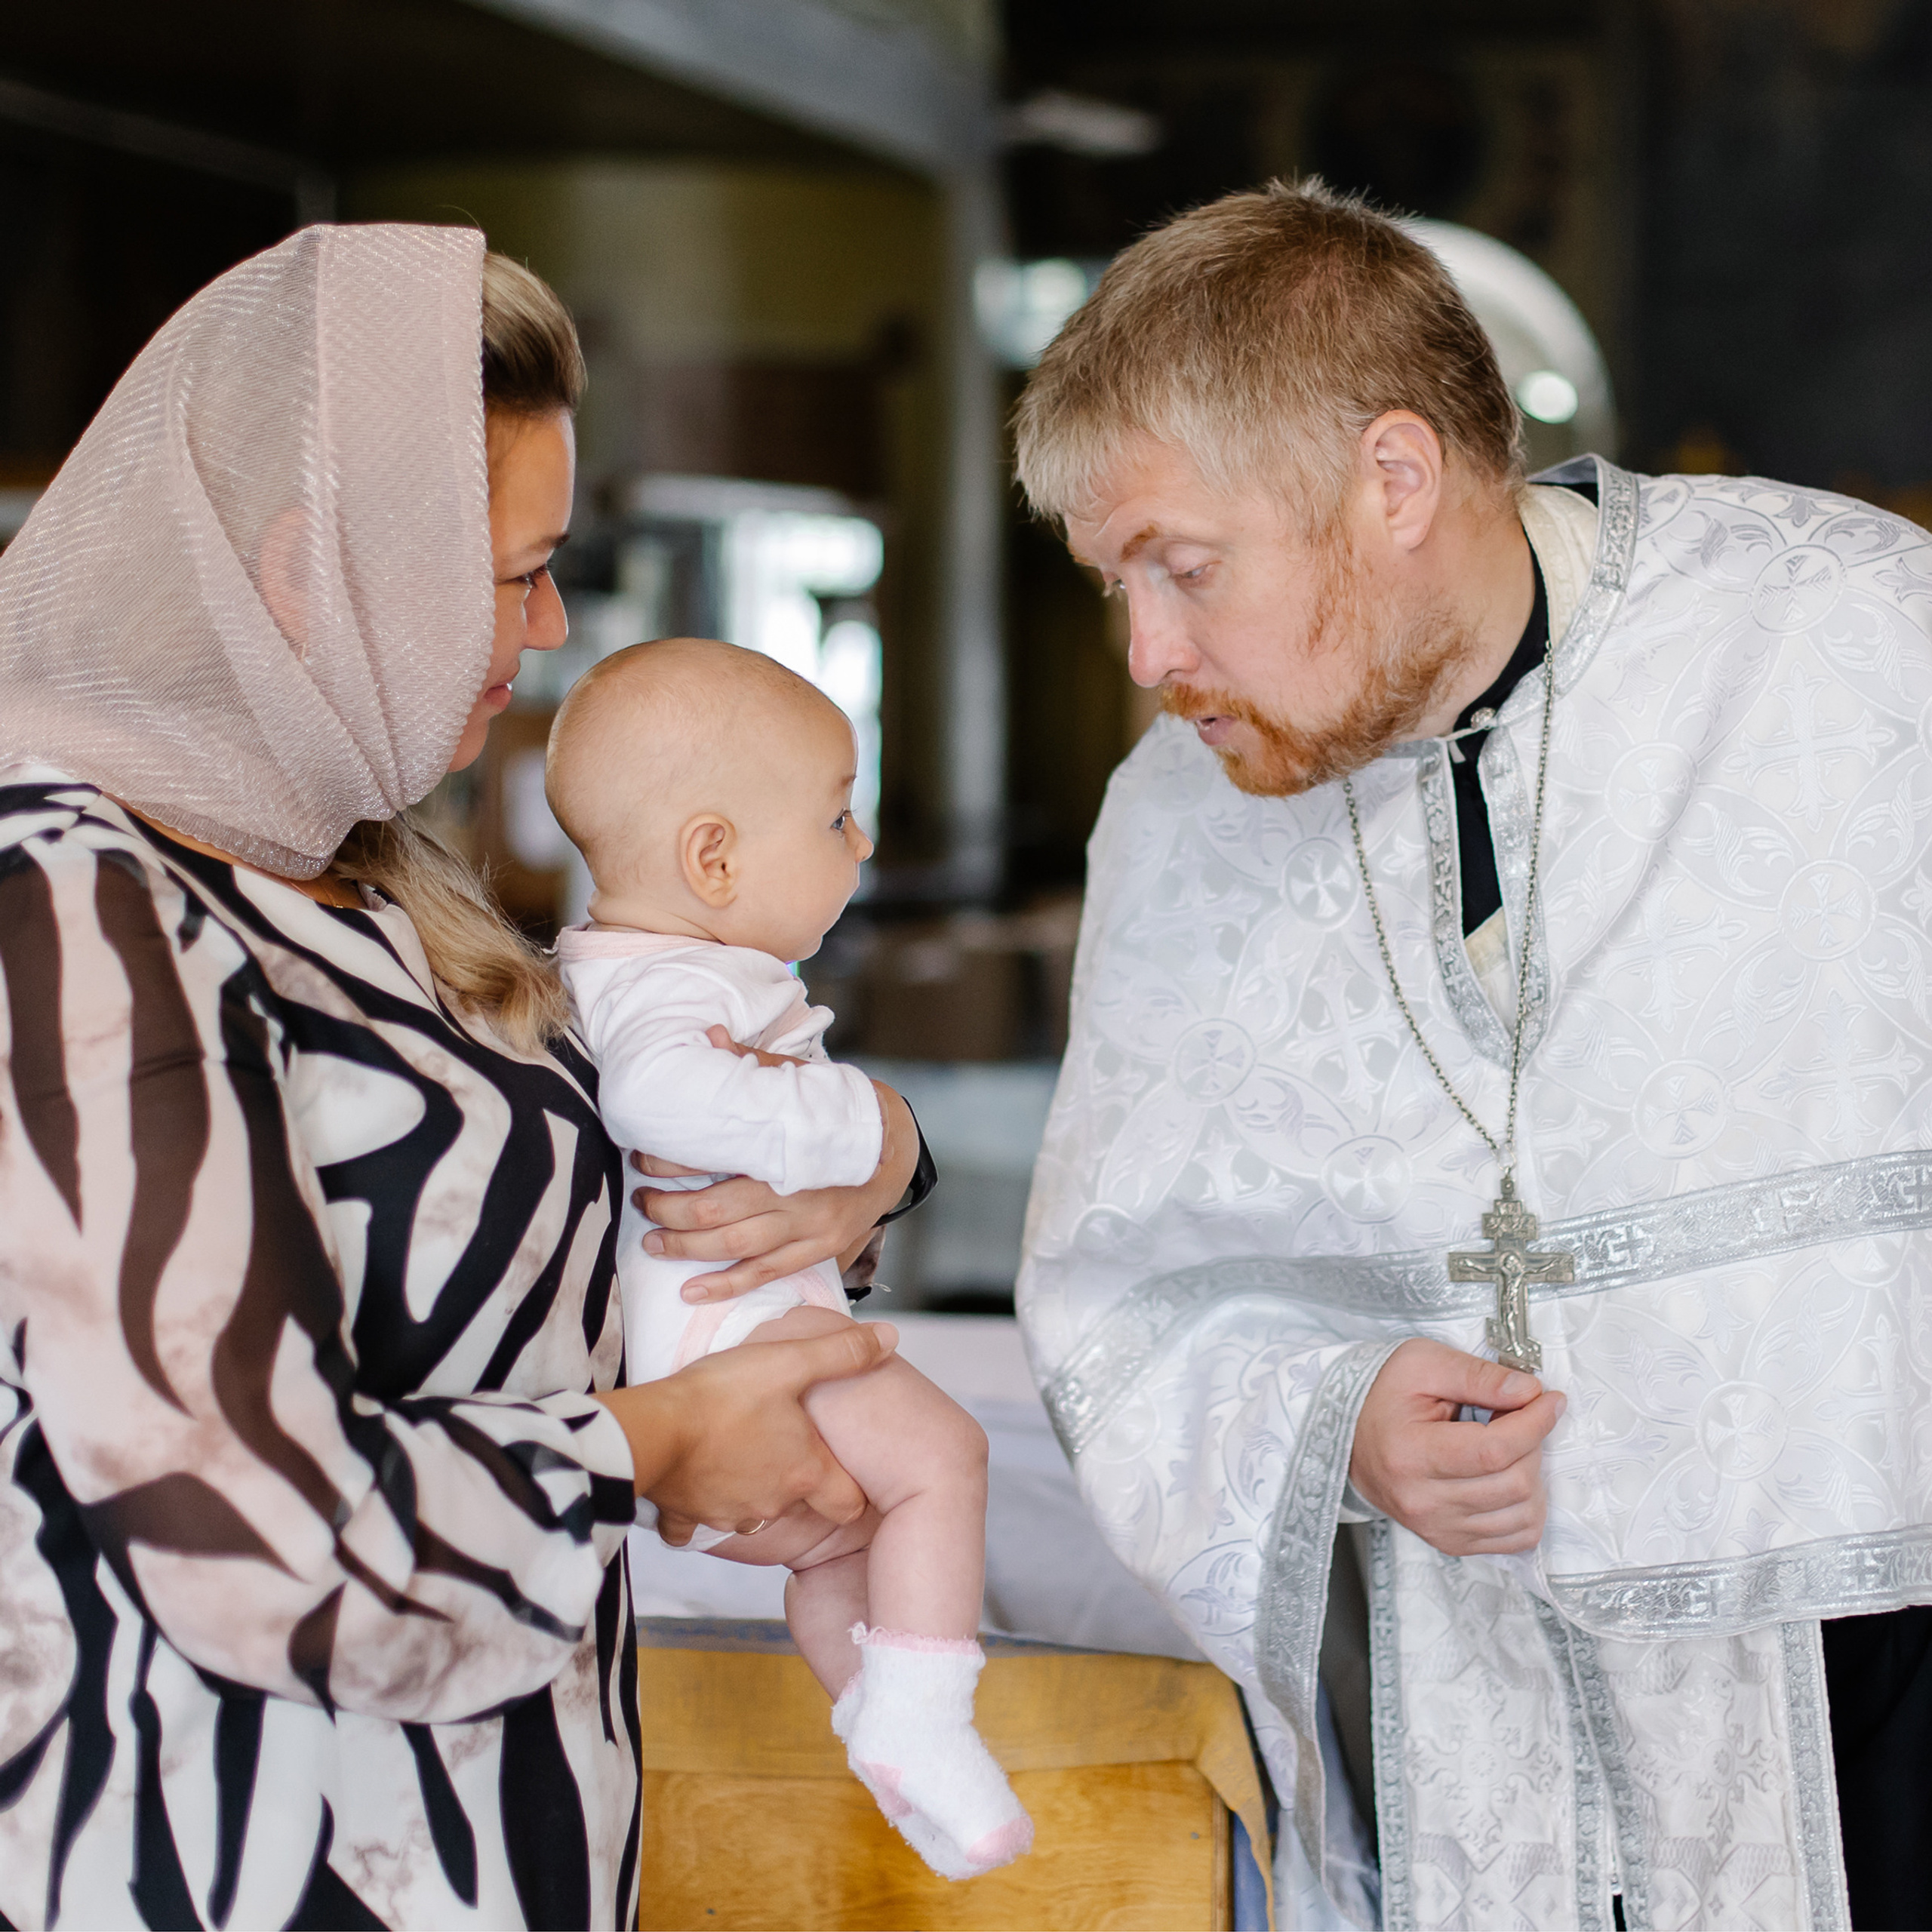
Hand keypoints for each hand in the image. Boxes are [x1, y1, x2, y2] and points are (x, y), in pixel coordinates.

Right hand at [596, 1319, 898, 1536]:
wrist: (651, 1429)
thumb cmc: (721, 1396)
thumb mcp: (789, 1362)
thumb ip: (842, 1353)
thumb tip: (890, 1337)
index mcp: (804, 1472)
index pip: (849, 1503)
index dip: (851, 1486)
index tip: (842, 1466)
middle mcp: (772, 1503)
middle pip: (797, 1502)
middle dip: (791, 1478)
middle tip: (777, 1440)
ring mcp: (729, 1513)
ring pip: (749, 1508)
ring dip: (746, 1485)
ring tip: (734, 1446)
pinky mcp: (687, 1516)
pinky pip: (697, 1520)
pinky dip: (699, 1501)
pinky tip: (693, 1472)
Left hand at [631, 1044, 919, 1302]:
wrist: (895, 1151)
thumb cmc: (840, 1115)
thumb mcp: (803, 1083)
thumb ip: (756, 1065)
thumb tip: (711, 1038)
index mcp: (786, 1147)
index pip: (715, 1159)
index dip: (671, 1163)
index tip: (644, 1159)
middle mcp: (795, 1192)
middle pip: (716, 1211)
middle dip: (669, 1208)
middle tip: (642, 1201)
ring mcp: (808, 1227)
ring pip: (736, 1247)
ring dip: (686, 1247)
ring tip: (653, 1242)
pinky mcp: (817, 1249)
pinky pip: (766, 1274)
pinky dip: (726, 1286)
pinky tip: (693, 1291)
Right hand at [1348, 1338, 1565, 1555]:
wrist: (1348, 1435)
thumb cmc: (1384, 1394)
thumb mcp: (1423, 1363)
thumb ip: (1478, 1375)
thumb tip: (1531, 1393)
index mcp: (1409, 1454)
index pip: (1494, 1451)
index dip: (1534, 1424)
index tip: (1550, 1400)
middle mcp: (1421, 1502)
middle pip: (1514, 1484)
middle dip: (1533, 1444)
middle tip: (1521, 1417)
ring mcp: (1437, 1528)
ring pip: (1523, 1515)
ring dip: (1533, 1476)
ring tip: (1512, 1447)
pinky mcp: (1450, 1542)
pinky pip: (1515, 1539)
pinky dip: (1527, 1509)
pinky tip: (1511, 1479)